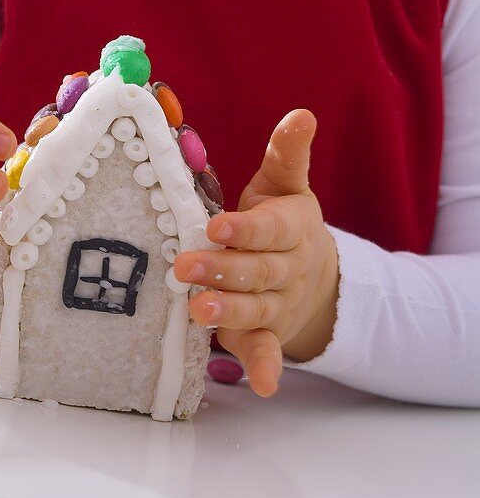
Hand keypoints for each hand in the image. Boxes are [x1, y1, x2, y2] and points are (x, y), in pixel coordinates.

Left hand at [173, 109, 338, 397]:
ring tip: (197, 309)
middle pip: (257, 271)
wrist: (314, 275)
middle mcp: (287, 268)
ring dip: (229, 311)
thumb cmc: (281, 219)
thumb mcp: (285, 185)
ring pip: (255, 309)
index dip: (246, 230)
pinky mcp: (265, 333)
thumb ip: (287, 154)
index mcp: (291, 228)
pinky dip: (264, 367)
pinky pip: (265, 350)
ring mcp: (277, 303)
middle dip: (222, 270)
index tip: (216, 226)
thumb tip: (302, 114)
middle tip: (184, 267)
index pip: (271, 229)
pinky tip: (260, 384)